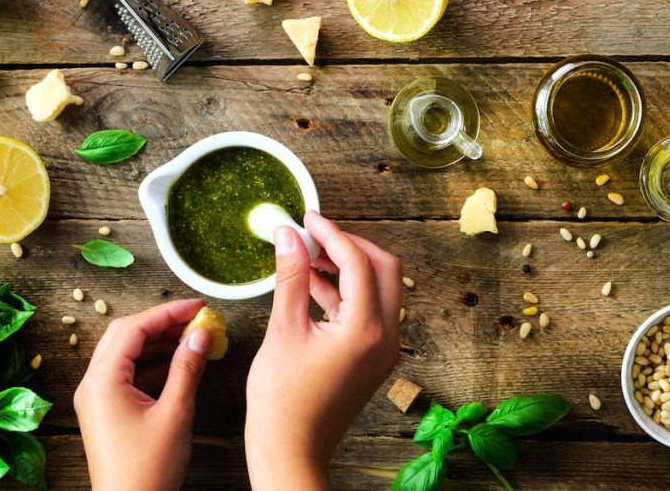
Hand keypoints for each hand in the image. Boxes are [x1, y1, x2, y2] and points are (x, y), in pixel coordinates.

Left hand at [74, 299, 211, 490]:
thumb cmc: (148, 470)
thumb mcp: (175, 413)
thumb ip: (188, 367)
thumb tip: (201, 334)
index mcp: (102, 381)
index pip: (134, 328)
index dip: (167, 312)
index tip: (196, 306)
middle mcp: (93, 385)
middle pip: (126, 336)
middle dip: (162, 325)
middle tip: (195, 320)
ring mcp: (98, 399)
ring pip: (127, 354)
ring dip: (159, 344)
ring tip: (193, 341)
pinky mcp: (107, 411)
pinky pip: (128, 375)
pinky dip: (154, 365)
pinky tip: (180, 365)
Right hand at [245, 212, 401, 489]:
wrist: (291, 450)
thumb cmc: (283, 401)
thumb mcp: (283, 329)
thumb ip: (291, 277)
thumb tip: (288, 235)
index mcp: (366, 329)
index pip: (358, 262)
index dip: (332, 233)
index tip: (307, 218)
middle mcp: (386, 337)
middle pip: (384, 269)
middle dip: (350, 245)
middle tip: (314, 234)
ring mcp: (383, 348)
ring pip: (379, 289)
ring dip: (348, 267)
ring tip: (307, 254)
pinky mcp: (372, 357)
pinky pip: (368, 311)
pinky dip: (345, 292)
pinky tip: (312, 283)